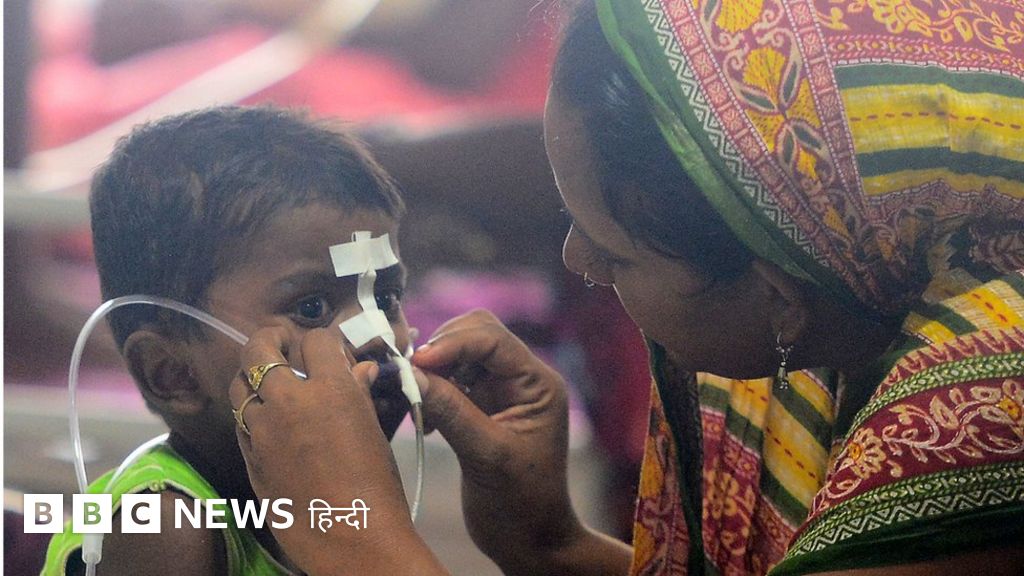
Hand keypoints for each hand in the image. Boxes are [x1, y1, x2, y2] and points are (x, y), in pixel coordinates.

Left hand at [229, 327, 445, 574]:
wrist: (352, 539)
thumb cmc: (377, 486)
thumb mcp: (374, 432)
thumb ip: (358, 393)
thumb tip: (360, 370)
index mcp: (331, 389)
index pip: (316, 339)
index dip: (324, 341)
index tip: (329, 351)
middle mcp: (289, 401)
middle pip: (260, 347)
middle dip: (271, 339)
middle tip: (284, 345)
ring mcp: (263, 430)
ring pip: (239, 383)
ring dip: (254, 376)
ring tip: (271, 384)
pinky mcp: (249, 457)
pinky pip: (239, 421)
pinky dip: (251, 413)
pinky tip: (268, 421)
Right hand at [411, 310, 585, 573]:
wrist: (528, 539)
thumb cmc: (521, 503)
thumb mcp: (486, 456)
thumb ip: (451, 412)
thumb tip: (411, 373)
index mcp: (537, 384)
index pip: (493, 339)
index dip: (453, 343)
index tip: (417, 363)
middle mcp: (521, 380)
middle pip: (476, 334)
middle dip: (441, 349)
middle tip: (411, 376)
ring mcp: (500, 392)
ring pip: (459, 354)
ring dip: (433, 369)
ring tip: (416, 401)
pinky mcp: (479, 407)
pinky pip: (450, 381)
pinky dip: (431, 390)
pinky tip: (424, 421)